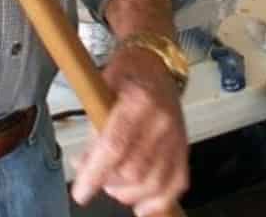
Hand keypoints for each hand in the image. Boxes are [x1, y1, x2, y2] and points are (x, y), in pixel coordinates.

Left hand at [71, 46, 188, 215]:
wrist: (157, 62)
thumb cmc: (126, 74)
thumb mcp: (101, 91)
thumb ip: (93, 130)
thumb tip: (82, 167)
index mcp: (138, 100)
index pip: (114, 146)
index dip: (96, 174)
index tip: (81, 193)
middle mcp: (161, 120)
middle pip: (135, 170)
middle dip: (110, 184)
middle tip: (98, 179)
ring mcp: (177, 136)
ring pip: (154, 183)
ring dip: (129, 194)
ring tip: (115, 186)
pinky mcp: (184, 147)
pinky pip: (176, 184)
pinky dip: (158, 201)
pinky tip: (141, 204)